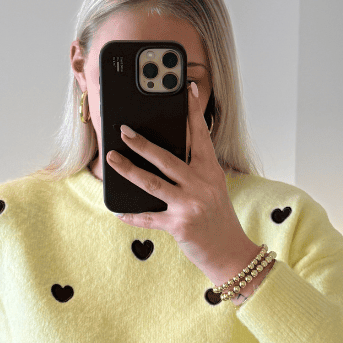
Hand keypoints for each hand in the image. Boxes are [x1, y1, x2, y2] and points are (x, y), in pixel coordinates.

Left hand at [107, 81, 251, 277]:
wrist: (230, 254)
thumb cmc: (218, 219)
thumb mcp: (213, 190)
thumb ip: (195, 172)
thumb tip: (162, 155)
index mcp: (211, 172)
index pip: (201, 136)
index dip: (193, 112)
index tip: (186, 89)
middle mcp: (201, 185)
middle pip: (167, 158)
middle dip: (142, 143)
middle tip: (123, 131)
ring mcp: (190, 205)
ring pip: (152, 183)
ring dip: (129, 170)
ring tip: (112, 159)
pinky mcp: (179, 226)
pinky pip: (149, 218)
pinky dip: (132, 215)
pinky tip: (118, 210)